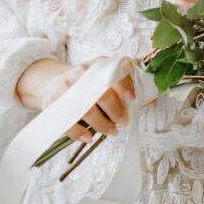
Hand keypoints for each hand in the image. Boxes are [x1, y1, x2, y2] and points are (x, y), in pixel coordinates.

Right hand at [16, 58, 135, 142]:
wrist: (53, 82)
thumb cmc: (87, 82)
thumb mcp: (104, 76)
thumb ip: (126, 85)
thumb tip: (151, 98)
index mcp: (98, 65)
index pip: (113, 72)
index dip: (124, 85)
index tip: (133, 99)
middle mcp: (81, 73)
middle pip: (100, 93)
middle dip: (115, 110)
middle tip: (124, 122)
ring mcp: (65, 88)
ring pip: (85, 109)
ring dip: (101, 124)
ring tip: (112, 131)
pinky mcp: (53, 103)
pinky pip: (66, 121)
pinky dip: (78, 132)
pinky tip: (88, 137)